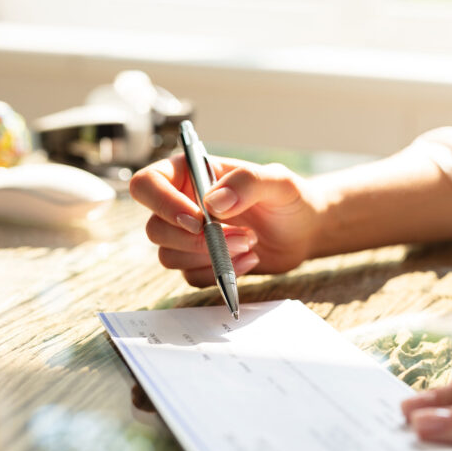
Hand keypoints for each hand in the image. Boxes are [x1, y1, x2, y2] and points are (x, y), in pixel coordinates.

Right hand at [129, 155, 321, 285]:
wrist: (304, 231)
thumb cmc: (290, 198)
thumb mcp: (278, 181)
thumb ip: (247, 183)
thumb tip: (213, 202)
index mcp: (189, 174)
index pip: (147, 184)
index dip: (163, 204)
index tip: (198, 220)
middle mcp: (181, 204)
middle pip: (155, 228)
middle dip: (195, 240)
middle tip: (241, 236)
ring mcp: (188, 236)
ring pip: (168, 256)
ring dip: (209, 257)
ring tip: (250, 243)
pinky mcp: (201, 262)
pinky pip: (191, 276)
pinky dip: (219, 274)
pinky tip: (250, 260)